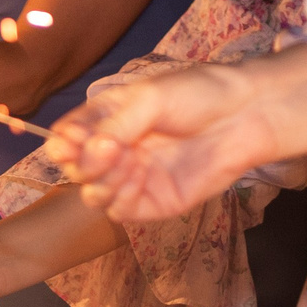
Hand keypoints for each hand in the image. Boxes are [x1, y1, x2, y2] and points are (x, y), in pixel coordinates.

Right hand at [43, 62, 269, 220]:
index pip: (67, 137)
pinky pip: (121, 213)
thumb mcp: (149, 98)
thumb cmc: (198, 94)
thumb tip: (80, 154)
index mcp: (108, 119)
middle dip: (85, 165)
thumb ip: (113, 126)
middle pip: (77, 171)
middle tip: (113, 150)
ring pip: (94, 195)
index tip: (68, 145)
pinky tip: (138, 179)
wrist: (245, 115)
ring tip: (130, 162)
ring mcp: (135, 178)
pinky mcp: (154, 202)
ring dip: (103, 182)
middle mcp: (116, 150)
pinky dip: (121, 200)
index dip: (62, 145)